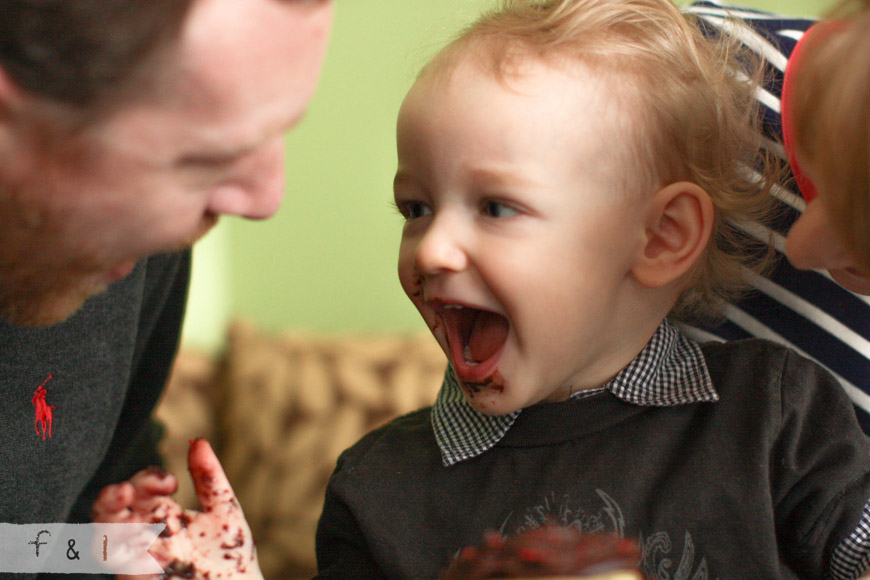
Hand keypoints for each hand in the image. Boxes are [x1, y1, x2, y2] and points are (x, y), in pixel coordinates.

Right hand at [92, 439, 262, 579]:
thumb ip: (208, 477)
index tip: (171, 482)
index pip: (142, 486)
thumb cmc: (231, 557)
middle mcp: (145, 533)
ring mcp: (138, 557)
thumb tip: (198, 440)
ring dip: (104, 516)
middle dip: (114, 495)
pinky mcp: (135, 575)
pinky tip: (130, 535)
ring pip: (102, 535)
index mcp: (163, 513)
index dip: (148, 478)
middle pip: (113, 508)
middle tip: (128, 490)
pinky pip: (113, 561)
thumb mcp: (223, 510)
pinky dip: (113, 545)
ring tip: (119, 499)